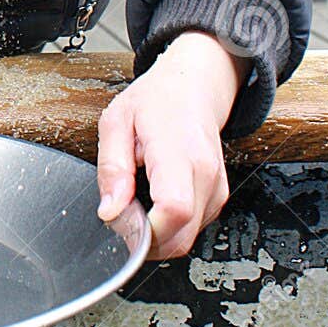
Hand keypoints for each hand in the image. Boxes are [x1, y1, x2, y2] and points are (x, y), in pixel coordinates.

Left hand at [94, 31, 249, 259]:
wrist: (194, 86)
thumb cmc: (157, 100)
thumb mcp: (117, 122)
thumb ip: (112, 169)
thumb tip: (109, 211)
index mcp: (179, 152)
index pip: (173, 210)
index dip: (144, 230)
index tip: (121, 220)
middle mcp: (206, 174)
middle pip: (181, 237)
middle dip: (144, 240)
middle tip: (121, 213)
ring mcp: (216, 188)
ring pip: (186, 239)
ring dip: (156, 235)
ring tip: (138, 199)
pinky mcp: (218, 197)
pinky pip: (192, 229)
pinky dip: (170, 227)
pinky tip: (154, 201)